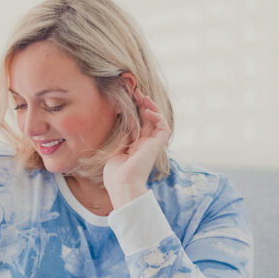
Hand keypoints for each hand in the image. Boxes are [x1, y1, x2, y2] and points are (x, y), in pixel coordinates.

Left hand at [102, 88, 170, 206]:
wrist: (122, 185)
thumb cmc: (115, 174)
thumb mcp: (114, 149)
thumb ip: (121, 135)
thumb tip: (121, 118)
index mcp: (135, 147)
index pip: (140, 125)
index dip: (136, 111)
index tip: (129, 99)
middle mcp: (145, 145)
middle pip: (149, 120)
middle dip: (144, 105)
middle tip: (136, 92)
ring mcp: (152, 146)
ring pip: (158, 122)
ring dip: (152, 108)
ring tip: (143, 97)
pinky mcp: (157, 146)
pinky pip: (163, 128)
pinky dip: (158, 117)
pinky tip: (148, 111)